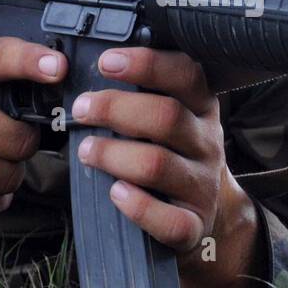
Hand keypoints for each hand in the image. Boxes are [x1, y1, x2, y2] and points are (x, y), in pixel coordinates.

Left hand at [71, 48, 255, 266]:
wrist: (204, 215)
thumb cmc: (171, 157)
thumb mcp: (169, 120)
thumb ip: (142, 97)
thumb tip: (89, 73)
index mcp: (201, 108)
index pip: (185, 75)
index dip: (147, 64)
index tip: (107, 62)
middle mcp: (207, 143)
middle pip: (166, 116)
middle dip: (115, 108)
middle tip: (81, 109)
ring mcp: (202, 185)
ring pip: (157, 164)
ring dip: (113, 155)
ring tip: (86, 151)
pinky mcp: (194, 224)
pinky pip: (168, 219)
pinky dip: (138, 206)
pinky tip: (116, 193)